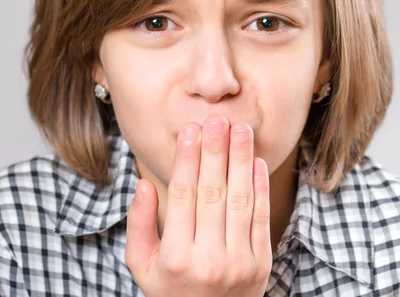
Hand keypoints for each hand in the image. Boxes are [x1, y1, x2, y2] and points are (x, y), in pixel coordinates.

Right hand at [125, 114, 272, 296]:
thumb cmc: (171, 291)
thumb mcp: (142, 265)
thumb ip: (139, 225)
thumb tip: (143, 184)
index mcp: (174, 256)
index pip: (182, 195)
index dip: (187, 158)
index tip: (191, 130)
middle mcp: (207, 258)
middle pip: (212, 191)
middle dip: (216, 150)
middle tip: (218, 119)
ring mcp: (238, 262)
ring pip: (239, 200)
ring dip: (240, 160)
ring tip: (240, 129)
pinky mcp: (260, 263)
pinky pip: (261, 218)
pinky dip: (260, 187)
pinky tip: (255, 161)